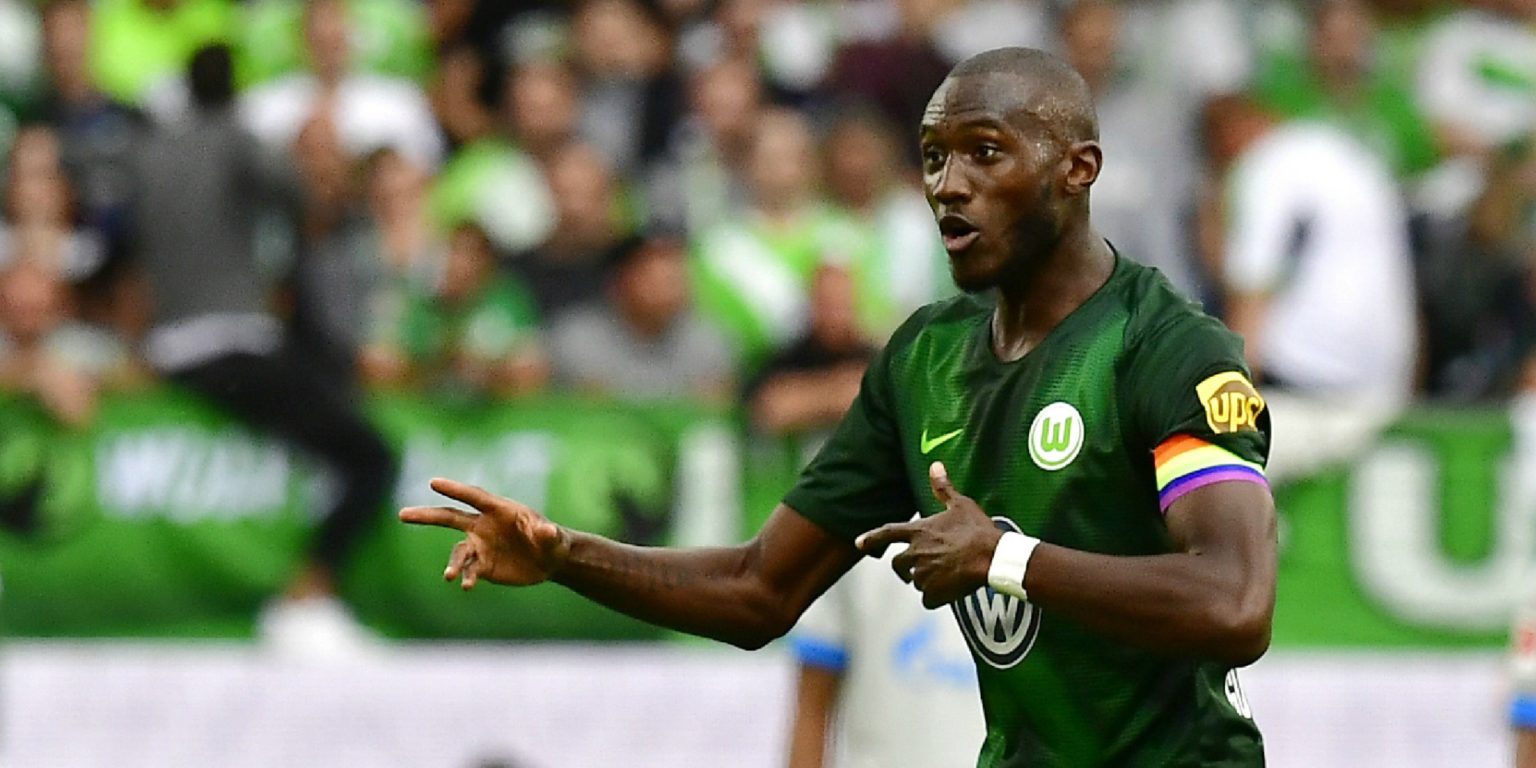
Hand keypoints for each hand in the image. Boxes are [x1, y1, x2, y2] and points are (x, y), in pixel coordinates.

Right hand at [399, 478, 569, 589]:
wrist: (549, 562)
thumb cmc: (552, 541)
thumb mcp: (554, 537)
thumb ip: (547, 533)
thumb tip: (545, 531)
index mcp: (498, 510)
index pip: (473, 497)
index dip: (454, 489)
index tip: (433, 483)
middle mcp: (483, 525)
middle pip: (449, 518)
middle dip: (426, 516)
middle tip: (402, 515)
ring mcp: (480, 545)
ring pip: (458, 552)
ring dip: (453, 564)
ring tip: (450, 576)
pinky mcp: (482, 565)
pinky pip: (469, 571)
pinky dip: (466, 577)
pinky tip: (467, 586)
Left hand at [855, 462, 1003, 608]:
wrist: (993, 557)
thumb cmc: (977, 530)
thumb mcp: (960, 505)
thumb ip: (943, 488)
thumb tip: (935, 465)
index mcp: (918, 532)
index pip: (886, 533)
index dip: (870, 538)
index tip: (858, 543)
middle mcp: (915, 553)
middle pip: (898, 565)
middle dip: (905, 568)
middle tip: (919, 569)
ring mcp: (923, 574)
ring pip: (915, 582)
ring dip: (925, 580)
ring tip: (946, 575)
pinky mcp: (933, 593)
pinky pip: (927, 599)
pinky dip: (936, 597)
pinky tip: (950, 590)